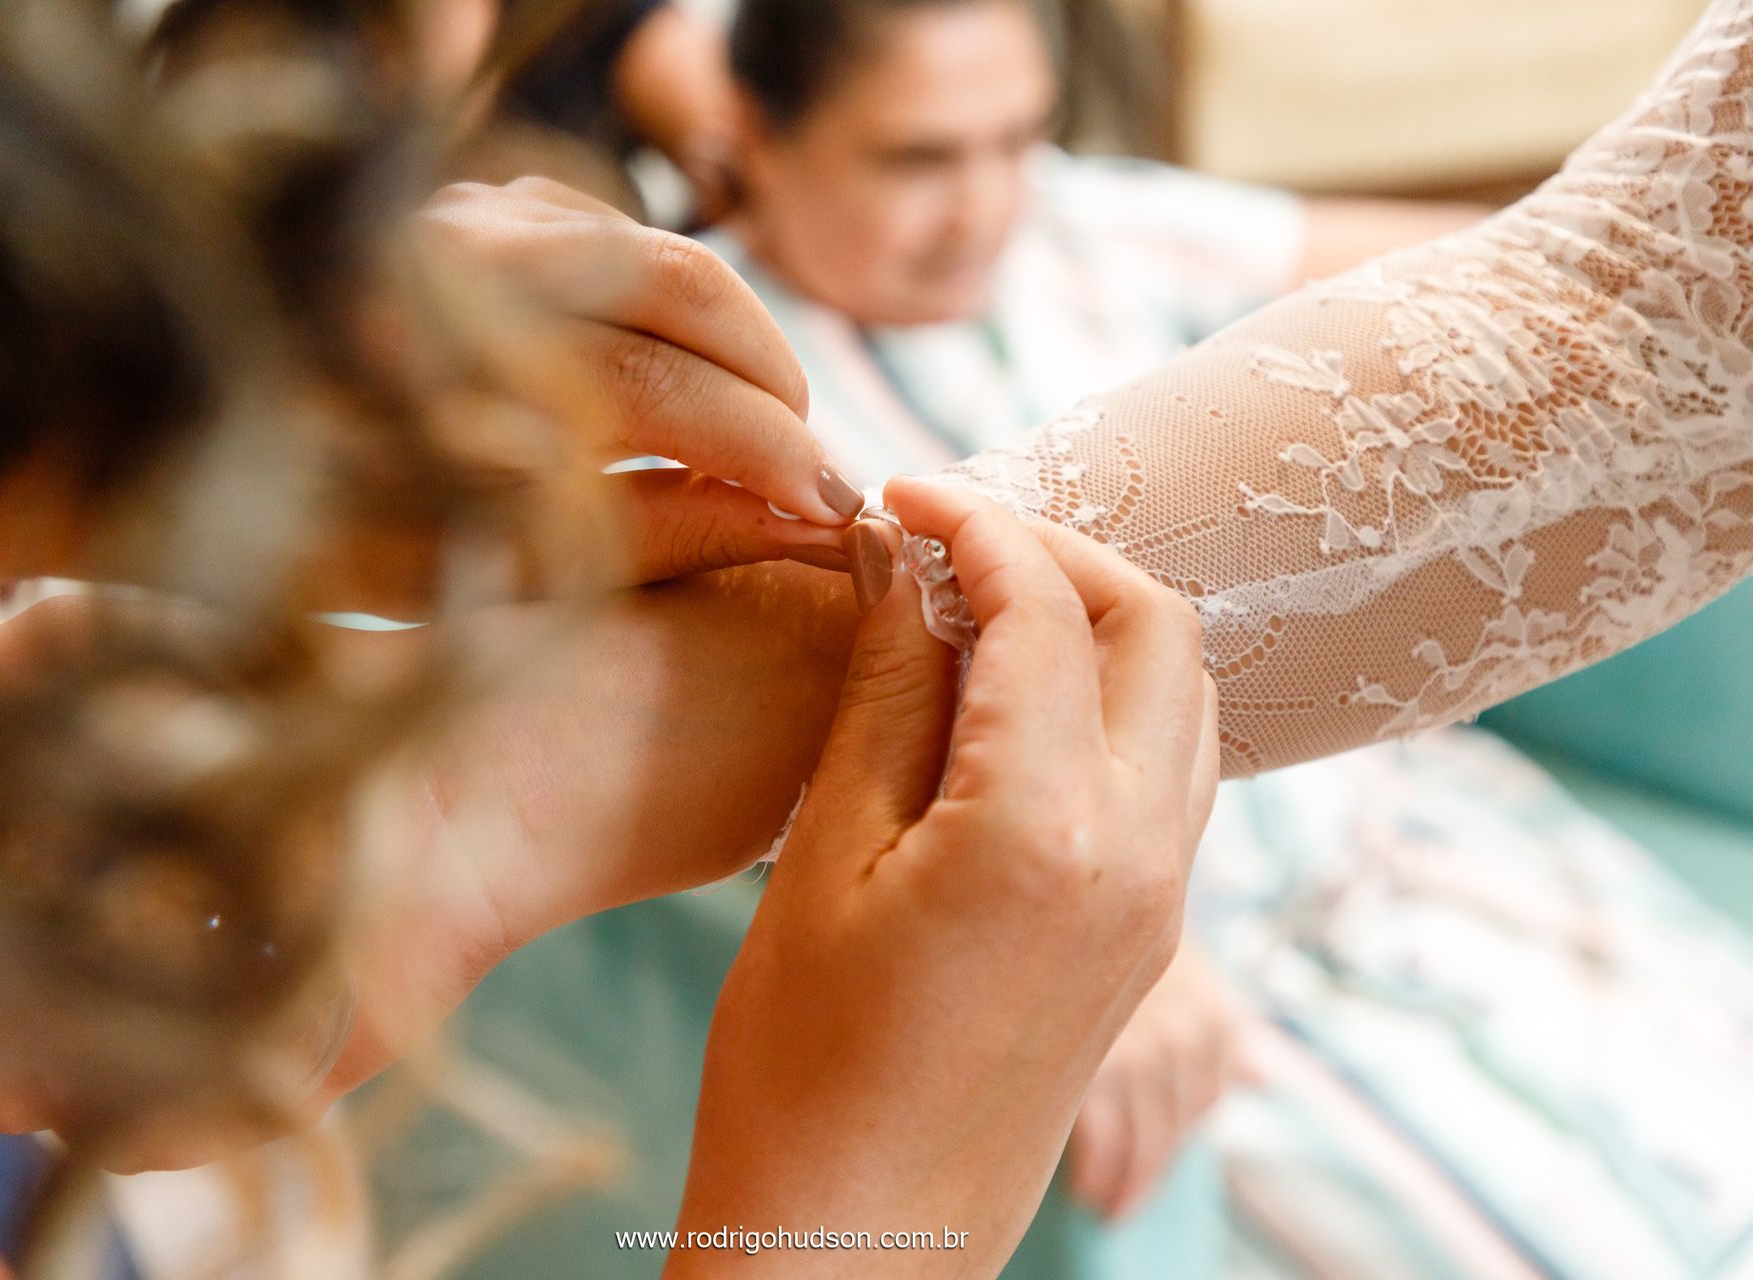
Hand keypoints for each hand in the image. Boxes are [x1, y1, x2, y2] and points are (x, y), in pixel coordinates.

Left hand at [0, 178, 862, 607]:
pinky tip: (675, 360)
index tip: (833, 515)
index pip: (671, 389)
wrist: (104, 434)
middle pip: (684, 284)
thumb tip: (771, 525)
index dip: (771, 454)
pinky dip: (654, 294)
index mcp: (460, 354)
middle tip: (819, 468)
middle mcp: (465, 258)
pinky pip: (588, 228)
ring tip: (768, 420)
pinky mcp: (448, 213)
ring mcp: (456, 219)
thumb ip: (623, 535)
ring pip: (645, 244)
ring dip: (726, 331)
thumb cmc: (264, 530)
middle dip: (773, 381)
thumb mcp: (451, 565)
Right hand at [669, 477, 1220, 1277]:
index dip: (973, 523)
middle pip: (1160, 628)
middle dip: (1063, 554)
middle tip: (953, 541)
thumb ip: (885, 692)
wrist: (858, 1241)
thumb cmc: (800, 1064)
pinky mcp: (1152, 937)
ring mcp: (1163, 901)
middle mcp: (1141, 855)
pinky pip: (1173, 771)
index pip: (1045, 609)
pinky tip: (1015, 707)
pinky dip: (1115, 701)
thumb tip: (906, 565)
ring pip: (1186, 696)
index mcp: (1046, 828)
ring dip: (1102, 622)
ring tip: (983, 612)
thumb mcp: (820, 857)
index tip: (902, 495)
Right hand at [1067, 939, 1253, 1220]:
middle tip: (1118, 1208)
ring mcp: (1142, 1048)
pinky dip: (1095, 1167)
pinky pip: (1101, 1134)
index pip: (1201, 1106)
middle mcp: (1188, 1035)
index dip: (1170, 1141)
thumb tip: (1263, 1078)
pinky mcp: (1093, 1060)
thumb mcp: (1187, 971)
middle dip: (1145, 1175)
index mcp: (1217, 1021)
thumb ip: (1222, 1033)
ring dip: (1120, 1181)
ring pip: (1138, 1139)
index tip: (1142, 1168)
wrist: (1074, 894)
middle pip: (1169, 1130)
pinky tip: (1083, 1186)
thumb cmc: (1128, 941)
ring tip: (1101, 1204)